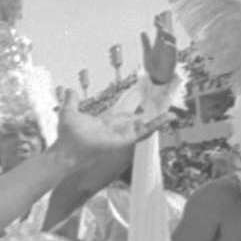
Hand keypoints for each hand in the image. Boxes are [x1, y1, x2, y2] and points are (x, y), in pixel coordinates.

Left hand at [52, 90, 174, 167]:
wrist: (67, 151)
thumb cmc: (67, 137)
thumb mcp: (69, 113)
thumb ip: (71, 101)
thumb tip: (70, 89)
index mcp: (106, 121)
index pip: (123, 109)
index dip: (133, 100)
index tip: (143, 90)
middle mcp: (116, 128)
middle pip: (137, 115)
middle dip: (150, 107)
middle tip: (164, 96)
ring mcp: (122, 134)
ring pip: (144, 123)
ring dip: (158, 115)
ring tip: (173, 108)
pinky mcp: (127, 140)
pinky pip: (145, 131)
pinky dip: (157, 124)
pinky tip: (169, 117)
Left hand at [140, 19, 176, 85]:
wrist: (157, 77)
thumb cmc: (153, 65)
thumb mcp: (147, 53)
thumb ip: (145, 43)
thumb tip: (142, 31)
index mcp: (159, 43)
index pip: (160, 31)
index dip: (158, 23)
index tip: (155, 16)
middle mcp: (165, 45)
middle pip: (167, 32)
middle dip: (163, 26)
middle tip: (157, 22)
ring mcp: (170, 50)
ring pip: (172, 39)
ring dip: (167, 34)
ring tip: (161, 30)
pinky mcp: (173, 57)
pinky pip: (173, 50)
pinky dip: (169, 45)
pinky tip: (164, 42)